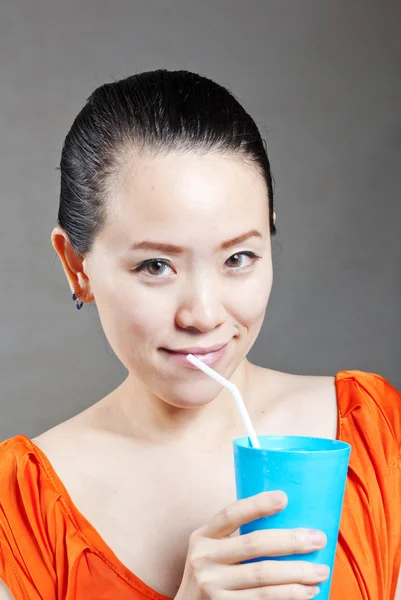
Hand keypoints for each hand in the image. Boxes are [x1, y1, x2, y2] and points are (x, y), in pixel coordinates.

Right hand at [175, 491, 329, 598]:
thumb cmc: (211, 574)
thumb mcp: (211, 550)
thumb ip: (235, 537)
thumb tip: (285, 518)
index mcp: (202, 536)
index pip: (231, 514)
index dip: (257, 504)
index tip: (284, 497)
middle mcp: (203, 559)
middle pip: (254, 544)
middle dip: (291, 541)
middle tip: (319, 539)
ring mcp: (212, 586)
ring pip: (264, 576)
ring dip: (298, 573)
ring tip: (321, 570)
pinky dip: (289, 595)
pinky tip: (306, 592)